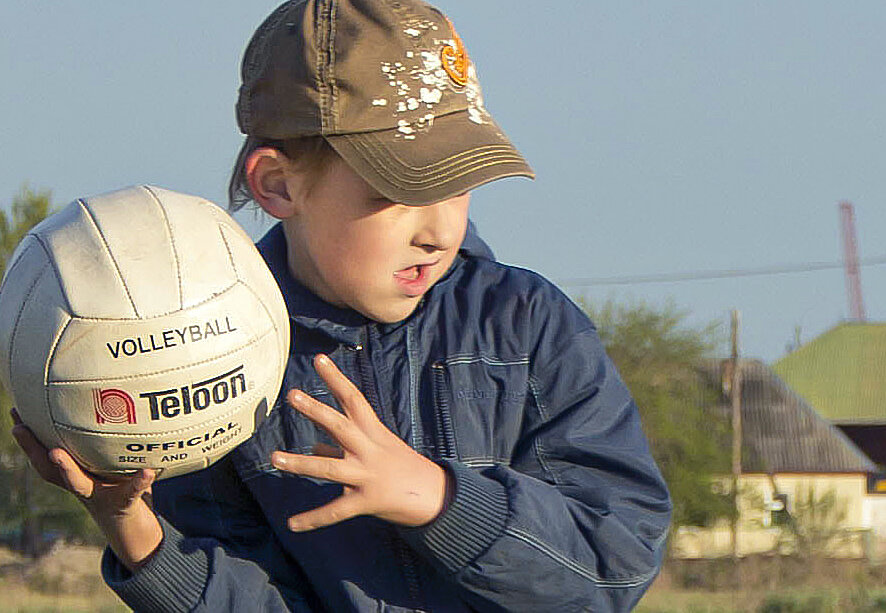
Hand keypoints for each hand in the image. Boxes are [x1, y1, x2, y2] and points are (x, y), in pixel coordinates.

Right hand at [11, 408, 161, 569]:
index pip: (46, 457)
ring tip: (55, 453)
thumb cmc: (121, 488)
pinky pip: (131, 492)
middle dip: (33, 449)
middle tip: (19, 428)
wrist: (132, 528)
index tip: (16, 417)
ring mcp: (100, 497)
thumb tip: (108, 402)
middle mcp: (82, 487)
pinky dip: (140, 482)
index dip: (29, 440)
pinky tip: (148, 471)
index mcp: (77, 476)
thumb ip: (107, 442)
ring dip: (67, 470)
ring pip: (79, 485)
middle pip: (50, 471)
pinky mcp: (125, 503)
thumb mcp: (112, 465)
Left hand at [271, 354, 450, 531]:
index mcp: (373, 432)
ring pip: (330, 468)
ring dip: (301, 464)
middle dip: (316, 410)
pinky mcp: (366, 501)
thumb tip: (314, 449)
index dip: (336, 379)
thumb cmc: (402, 467)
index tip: (319, 359)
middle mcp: (369, 450)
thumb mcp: (378, 448)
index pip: (353, 399)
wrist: (434, 496)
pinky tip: (292, 524)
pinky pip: (336, 511)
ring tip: (274, 458)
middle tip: (293, 395)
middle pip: (340, 426)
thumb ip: (341, 449)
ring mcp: (367, 475)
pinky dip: (313, 519)